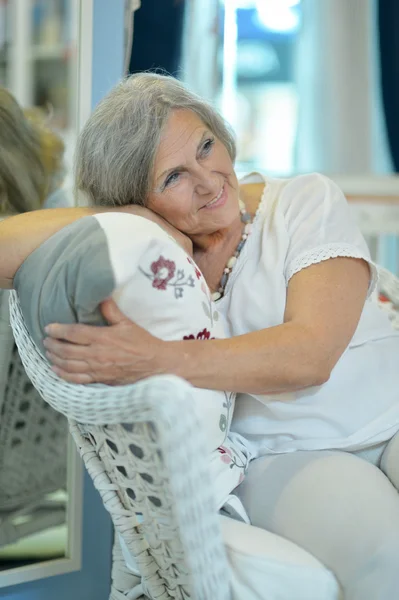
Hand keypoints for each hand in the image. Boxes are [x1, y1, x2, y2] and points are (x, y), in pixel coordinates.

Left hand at [43, 298, 166, 384]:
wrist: (155, 365)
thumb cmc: (142, 343)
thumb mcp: (127, 323)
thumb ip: (111, 311)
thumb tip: (101, 297)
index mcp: (103, 337)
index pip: (74, 333)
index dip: (58, 330)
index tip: (48, 327)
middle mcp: (97, 354)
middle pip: (66, 350)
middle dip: (53, 344)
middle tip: (46, 339)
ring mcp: (97, 369)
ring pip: (68, 365)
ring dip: (55, 358)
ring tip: (48, 351)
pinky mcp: (100, 379)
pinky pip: (77, 379)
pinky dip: (64, 374)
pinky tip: (56, 370)